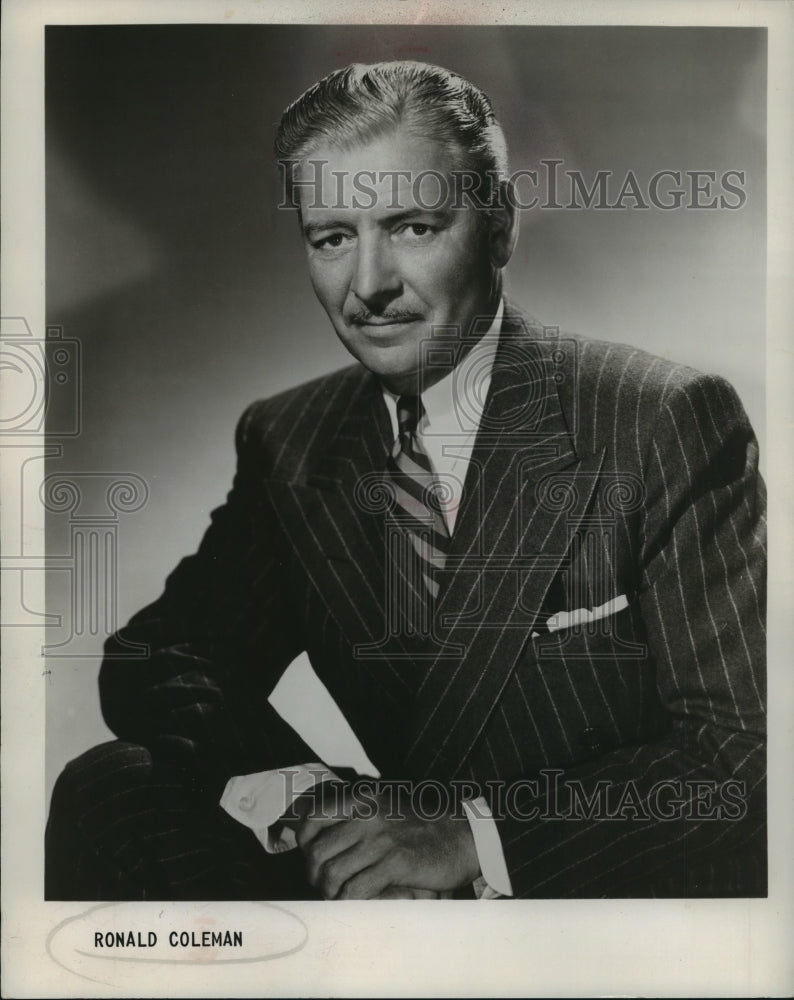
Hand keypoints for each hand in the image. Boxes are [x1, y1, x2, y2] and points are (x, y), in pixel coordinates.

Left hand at [291, 786, 479, 898]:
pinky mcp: (396, 863)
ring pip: (332, 874)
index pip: (312, 818)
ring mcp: (381, 839)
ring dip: (330, 893)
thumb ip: (355, 816)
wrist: (461, 836)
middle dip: (314, 876)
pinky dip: (350, 902)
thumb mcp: (385, 807)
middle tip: (325, 885)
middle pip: (316, 852)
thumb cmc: (420, 827)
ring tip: (339, 897)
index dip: (304, 843)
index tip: (312, 857)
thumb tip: (319, 839)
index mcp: (362, 799)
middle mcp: (367, 816)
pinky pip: (355, 890)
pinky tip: (357, 903)